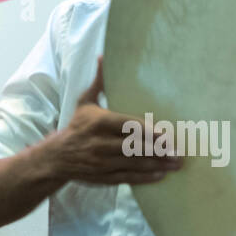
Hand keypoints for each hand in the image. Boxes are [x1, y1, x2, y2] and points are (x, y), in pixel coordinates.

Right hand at [50, 56, 181, 185]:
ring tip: (176, 164)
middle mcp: (100, 144)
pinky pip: (127, 177)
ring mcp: (102, 162)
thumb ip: (99, 83)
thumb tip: (103, 57)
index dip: (147, 131)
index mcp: (98, 123)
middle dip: (158, 151)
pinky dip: (144, 177)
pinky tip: (160, 175)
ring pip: (133, 164)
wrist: (56, 157)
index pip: (127, 127)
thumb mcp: (85, 103)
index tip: (165, 134)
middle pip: (134, 147)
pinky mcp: (103, 176)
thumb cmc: (76, 126)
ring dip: (157, 165)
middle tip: (179, 153)